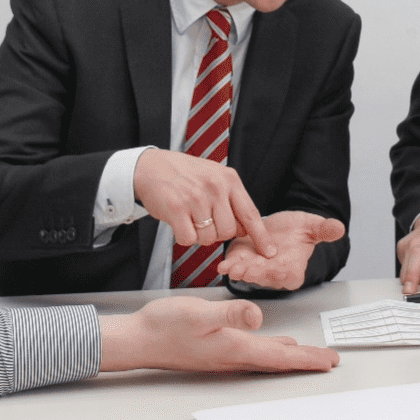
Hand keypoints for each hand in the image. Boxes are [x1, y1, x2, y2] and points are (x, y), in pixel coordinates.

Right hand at [98, 296, 339, 372]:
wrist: (139, 339)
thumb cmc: (164, 326)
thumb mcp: (198, 313)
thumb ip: (229, 315)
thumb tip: (258, 318)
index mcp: (235, 347)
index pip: (280, 356)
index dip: (307, 359)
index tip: (329, 361)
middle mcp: (233, 356)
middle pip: (278, 360)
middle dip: (306, 361)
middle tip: (329, 362)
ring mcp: (224, 354)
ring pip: (267, 357)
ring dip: (290, 357)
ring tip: (310, 356)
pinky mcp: (216, 349)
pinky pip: (253, 352)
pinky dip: (271, 350)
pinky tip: (274, 345)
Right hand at [133, 148, 270, 252]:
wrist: (151, 166)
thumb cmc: (185, 175)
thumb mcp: (215, 177)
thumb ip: (232, 200)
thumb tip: (247, 229)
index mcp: (229, 179)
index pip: (251, 214)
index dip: (260, 237)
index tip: (268, 252)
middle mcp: (215, 187)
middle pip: (228, 232)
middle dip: (218, 233)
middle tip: (205, 221)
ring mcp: (196, 198)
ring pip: (208, 238)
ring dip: (199, 235)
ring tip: (191, 218)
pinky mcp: (176, 208)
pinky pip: (188, 239)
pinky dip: (184, 237)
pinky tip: (179, 222)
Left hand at [218, 211, 344, 290]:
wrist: (276, 226)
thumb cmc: (295, 230)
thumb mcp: (311, 226)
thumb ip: (323, 229)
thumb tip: (339, 228)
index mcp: (293, 269)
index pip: (289, 275)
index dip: (282, 273)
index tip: (278, 269)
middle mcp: (273, 274)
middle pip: (265, 277)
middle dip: (256, 274)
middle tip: (248, 270)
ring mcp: (255, 270)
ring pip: (247, 273)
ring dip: (239, 271)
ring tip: (233, 268)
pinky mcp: (240, 262)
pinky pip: (233, 266)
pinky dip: (228, 266)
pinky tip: (223, 265)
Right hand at [397, 206, 419, 294]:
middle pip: (417, 260)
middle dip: (412, 277)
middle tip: (410, 292)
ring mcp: (414, 243)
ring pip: (406, 266)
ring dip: (409, 279)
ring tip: (415, 285)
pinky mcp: (403, 245)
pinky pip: (403, 264)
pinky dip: (408, 270)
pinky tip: (418, 266)